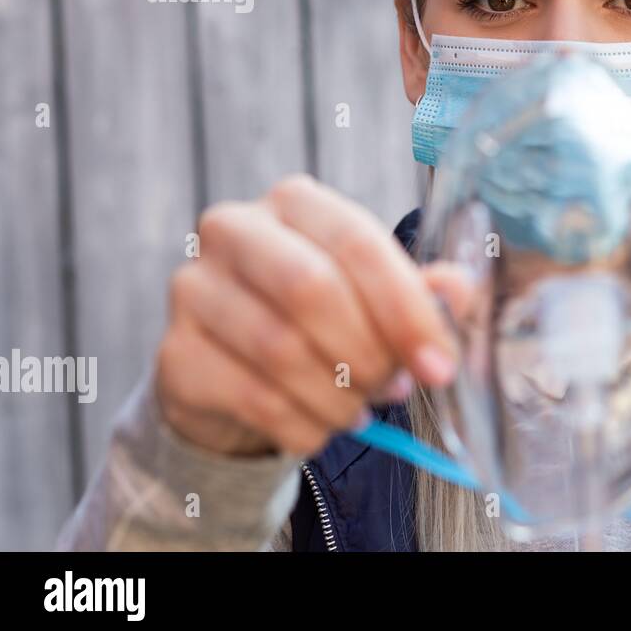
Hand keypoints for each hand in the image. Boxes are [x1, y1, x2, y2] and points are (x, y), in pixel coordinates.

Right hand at [156, 174, 465, 456]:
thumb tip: (456, 292)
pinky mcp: (175, 353)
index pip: (358, 243)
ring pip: (278, 348)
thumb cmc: (319, 320)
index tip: (441, 365)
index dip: (406, 309)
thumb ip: (420, 292)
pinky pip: (252, 397)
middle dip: (367, 351)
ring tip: (360, 407)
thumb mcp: (376, 297)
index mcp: (296, 202)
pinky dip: (303, 424)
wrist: (235, 372)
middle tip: (395, 387)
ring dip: (338, 395)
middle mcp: (235, 230)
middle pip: (310, 288)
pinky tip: (322, 428)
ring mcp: (194, 289)